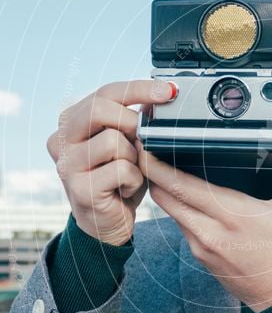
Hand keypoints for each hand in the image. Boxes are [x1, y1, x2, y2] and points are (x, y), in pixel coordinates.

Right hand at [47, 80, 176, 245]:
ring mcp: (67, 165)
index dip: (140, 89)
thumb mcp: (130, 143)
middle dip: (132, 121)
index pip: (106, 92)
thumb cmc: (119, 179)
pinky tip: (125, 189)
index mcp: (71, 121)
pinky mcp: (79, 189)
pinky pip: (121, 170)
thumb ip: (137, 119)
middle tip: (144, 139)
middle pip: (100, 108)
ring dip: (134, 158)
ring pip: (113, 141)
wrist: (107, 223)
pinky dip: (134, 179)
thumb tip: (161, 95)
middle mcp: (60, 139)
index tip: (170, 91)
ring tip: (130, 172)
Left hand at [137, 125, 271, 310]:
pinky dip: (180, 211)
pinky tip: (187, 198)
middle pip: (163, 197)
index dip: (158, 164)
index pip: (180, 186)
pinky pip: (182, 227)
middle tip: (149, 150)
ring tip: (165, 168)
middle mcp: (209, 232)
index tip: (147, 145)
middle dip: (152, 173)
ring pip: (171, 212)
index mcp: (232, 215)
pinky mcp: (200, 258)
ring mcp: (201, 247)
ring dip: (166, 192)